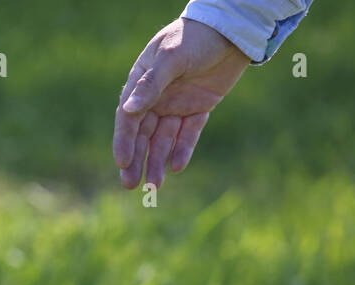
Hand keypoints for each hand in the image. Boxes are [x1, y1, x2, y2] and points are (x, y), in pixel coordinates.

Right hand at [112, 18, 250, 188]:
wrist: (231, 29)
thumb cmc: (195, 37)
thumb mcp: (171, 58)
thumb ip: (150, 85)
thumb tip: (127, 111)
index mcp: (141, 84)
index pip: (128, 119)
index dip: (124, 142)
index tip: (123, 164)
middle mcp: (155, 98)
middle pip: (142, 135)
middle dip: (136, 160)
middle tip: (130, 185)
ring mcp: (177, 105)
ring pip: (163, 140)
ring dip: (157, 161)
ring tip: (156, 185)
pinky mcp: (198, 110)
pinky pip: (188, 135)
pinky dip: (182, 150)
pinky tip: (177, 167)